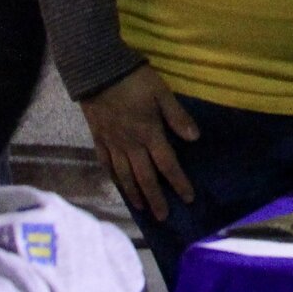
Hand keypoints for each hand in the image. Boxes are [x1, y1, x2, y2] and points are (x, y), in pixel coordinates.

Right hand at [80, 64, 197, 222]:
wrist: (97, 74)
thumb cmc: (135, 81)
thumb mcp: (162, 93)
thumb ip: (177, 116)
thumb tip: (194, 138)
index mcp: (149, 134)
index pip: (167, 164)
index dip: (178, 182)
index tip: (188, 198)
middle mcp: (130, 145)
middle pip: (144, 177)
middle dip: (156, 198)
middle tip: (163, 217)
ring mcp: (112, 144)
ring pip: (124, 176)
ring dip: (134, 194)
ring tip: (142, 209)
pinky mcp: (98, 140)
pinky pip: (106, 165)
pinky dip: (113, 179)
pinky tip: (118, 187)